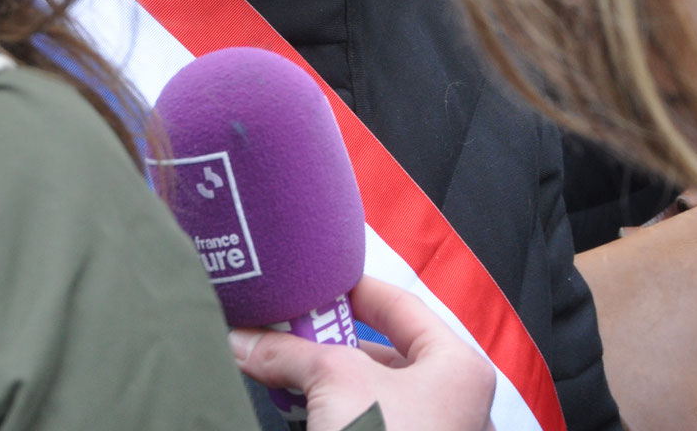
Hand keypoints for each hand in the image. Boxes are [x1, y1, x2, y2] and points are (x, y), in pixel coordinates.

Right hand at [231, 276, 497, 430]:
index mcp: (457, 368)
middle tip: (283, 331)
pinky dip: (330, 417)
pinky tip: (297, 414)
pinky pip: (364, 429)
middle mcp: (453, 404)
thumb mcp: (335, 381)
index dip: (353, 289)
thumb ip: (290, 352)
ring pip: (369, 397)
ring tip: (280, 370)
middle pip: (382, 355)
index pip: (402, 306)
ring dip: (323, 384)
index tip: (313, 281)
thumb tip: (239, 340)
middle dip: (328, 344)